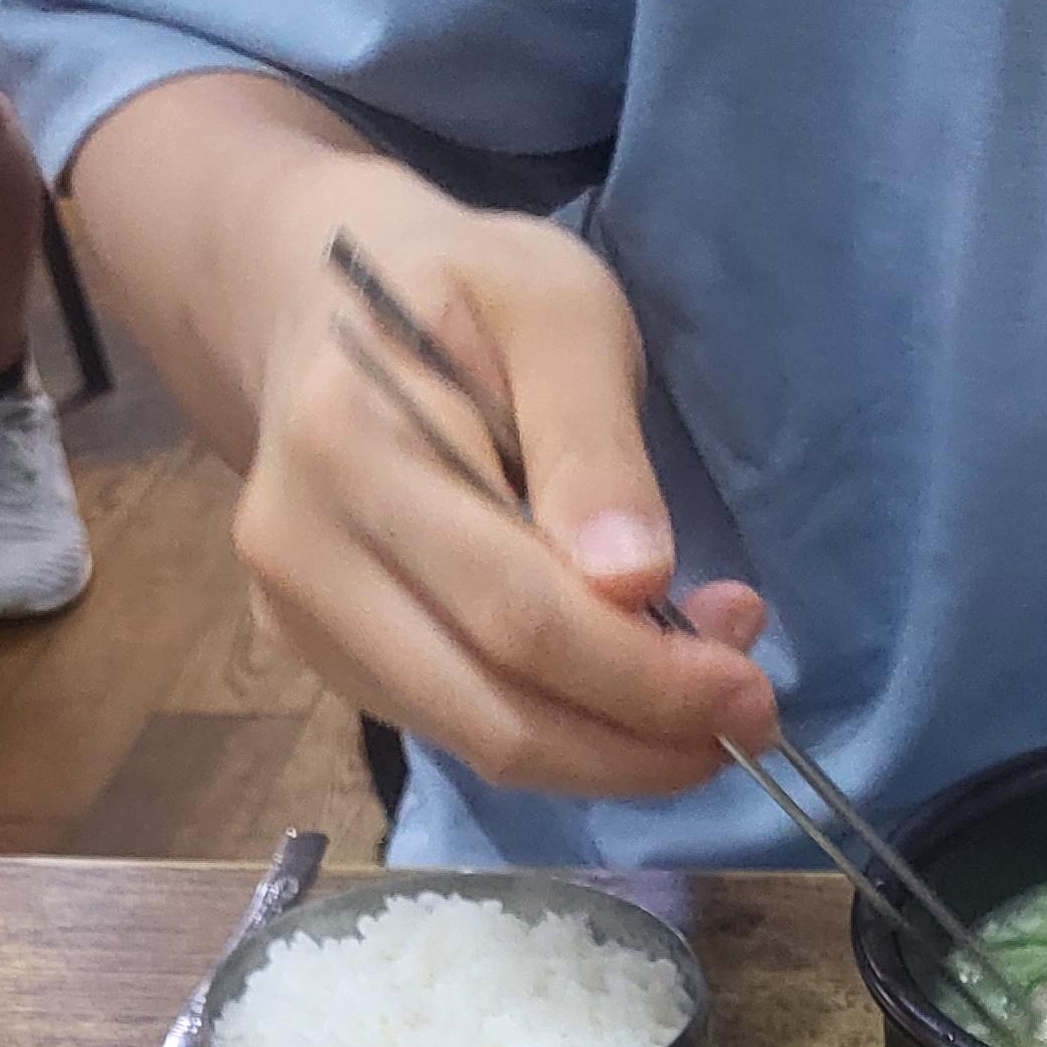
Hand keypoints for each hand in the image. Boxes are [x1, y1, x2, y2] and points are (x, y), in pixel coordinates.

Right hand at [236, 166, 778, 798]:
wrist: (328, 304)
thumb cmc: (463, 292)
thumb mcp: (557, 309)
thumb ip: (592, 443)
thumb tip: (633, 582)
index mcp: (351, 445)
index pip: (516, 614)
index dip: (642, 678)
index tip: (747, 690)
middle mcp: (301, 549)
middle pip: (493, 711)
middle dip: (637, 742)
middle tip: (744, 724)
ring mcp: (299, 616)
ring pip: (476, 744)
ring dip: (609, 754)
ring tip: (698, 705)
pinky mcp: (321, 657)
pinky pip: (455, 733)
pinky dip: (559, 737)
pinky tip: (621, 689)